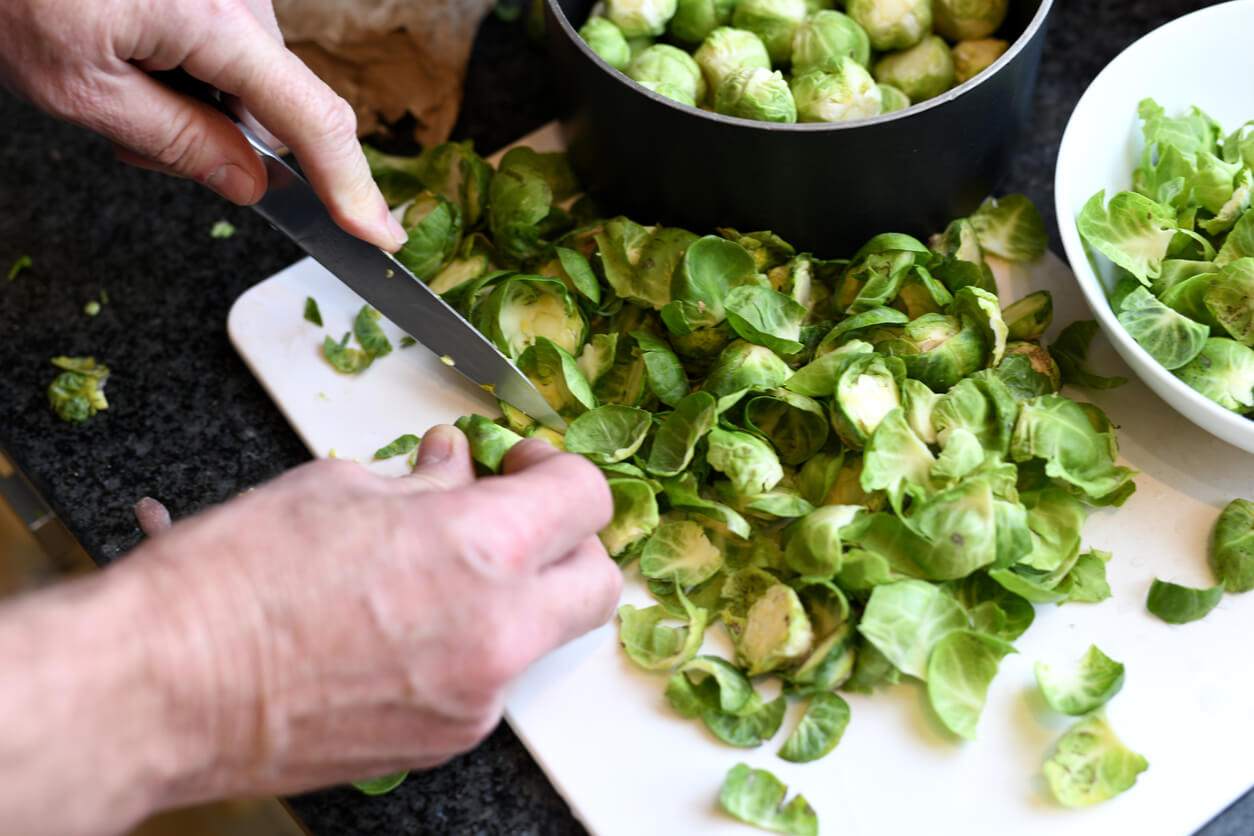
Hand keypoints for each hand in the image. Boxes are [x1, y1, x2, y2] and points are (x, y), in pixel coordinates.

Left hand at [0, 0, 405, 250]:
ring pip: (246, 85)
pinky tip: (130, 60)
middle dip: (225, 144)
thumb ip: (178, 144)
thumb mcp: (81, 89)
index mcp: (215, 21)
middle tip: (136, 144)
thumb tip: (250, 185)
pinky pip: (225, 51)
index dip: (351, 185)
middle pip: (275, 109)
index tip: (377, 235)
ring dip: (196, 108)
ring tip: (116, 86)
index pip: (313, 120)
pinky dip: (187, 75)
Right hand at [0, 426, 619, 834]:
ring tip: (437, 569)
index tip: (524, 465)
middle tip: (516, 516)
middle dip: (569, 542)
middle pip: (598, 582)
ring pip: (541, 637)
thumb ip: (424, 481)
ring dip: (514, 596)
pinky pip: (488, 683)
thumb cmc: (231, 583)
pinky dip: (468, 646)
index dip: (558, 469)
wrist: (163, 689)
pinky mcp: (443, 743)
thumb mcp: (338, 490)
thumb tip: (457, 468)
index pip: (585, 498)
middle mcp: (497, 632)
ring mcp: (476, 699)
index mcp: (480, 549)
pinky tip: (405, 623)